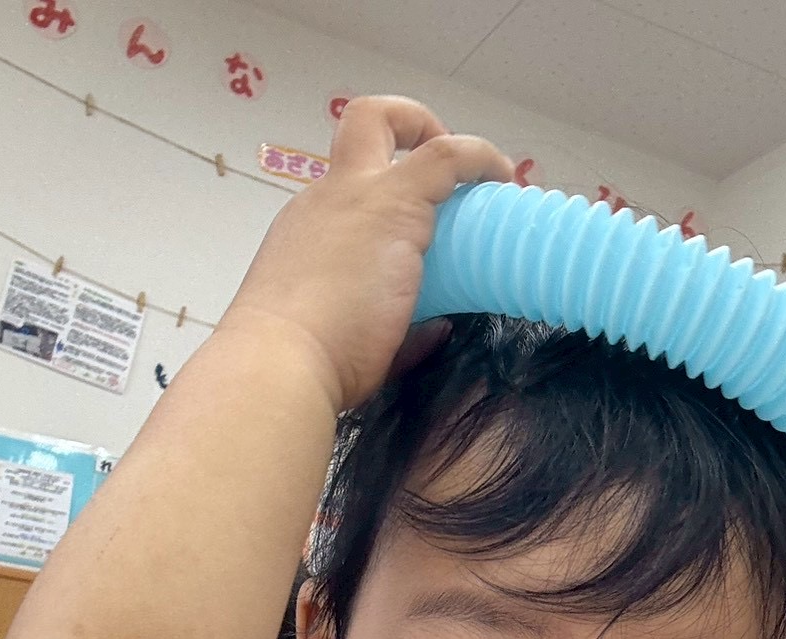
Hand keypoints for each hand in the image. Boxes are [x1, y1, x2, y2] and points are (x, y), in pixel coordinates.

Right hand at [218, 96, 512, 411]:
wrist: (282, 363)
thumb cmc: (306, 367)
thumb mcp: (348, 344)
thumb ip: (397, 334)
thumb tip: (437, 329)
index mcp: (310, 236)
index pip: (347, 195)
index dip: (382, 196)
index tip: (415, 225)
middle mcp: (327, 201)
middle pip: (358, 126)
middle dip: (408, 128)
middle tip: (447, 175)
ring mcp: (356, 196)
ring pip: (388, 123)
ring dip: (442, 145)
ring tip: (488, 183)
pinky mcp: (395, 206)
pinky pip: (446, 156)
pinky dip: (478, 159)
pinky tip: (504, 179)